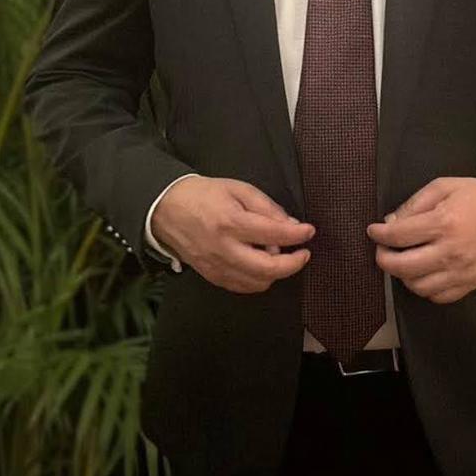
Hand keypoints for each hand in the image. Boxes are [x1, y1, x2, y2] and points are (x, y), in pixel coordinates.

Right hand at [150, 176, 314, 293]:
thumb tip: (290, 225)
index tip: (309, 231)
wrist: (166, 209)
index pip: (274, 234)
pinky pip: (242, 287)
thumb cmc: (204, 195)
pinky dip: (258, 280)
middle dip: (293, 264)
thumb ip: (266, 207)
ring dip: (276, 273)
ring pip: (257, 283)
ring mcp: (216, 266)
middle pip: (268, 268)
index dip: (297, 235)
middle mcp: (224, 249)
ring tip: (279, 256)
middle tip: (303, 253)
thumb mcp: (238, 189)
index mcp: (231, 222)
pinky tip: (262, 266)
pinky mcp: (211, 276)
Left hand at [366, 177, 475, 303]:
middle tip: (382, 249)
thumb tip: (392, 223)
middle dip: (383, 259)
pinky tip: (423, 273)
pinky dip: (424, 288)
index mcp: (444, 223)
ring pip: (418, 286)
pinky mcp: (470, 284)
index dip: (379, 234)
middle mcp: (450, 252)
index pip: (399, 236)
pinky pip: (437, 297)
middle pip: (403, 266)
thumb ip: (416, 203)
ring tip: (403, 261)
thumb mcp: (445, 186)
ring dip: (403, 276)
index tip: (374, 231)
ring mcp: (460, 272)